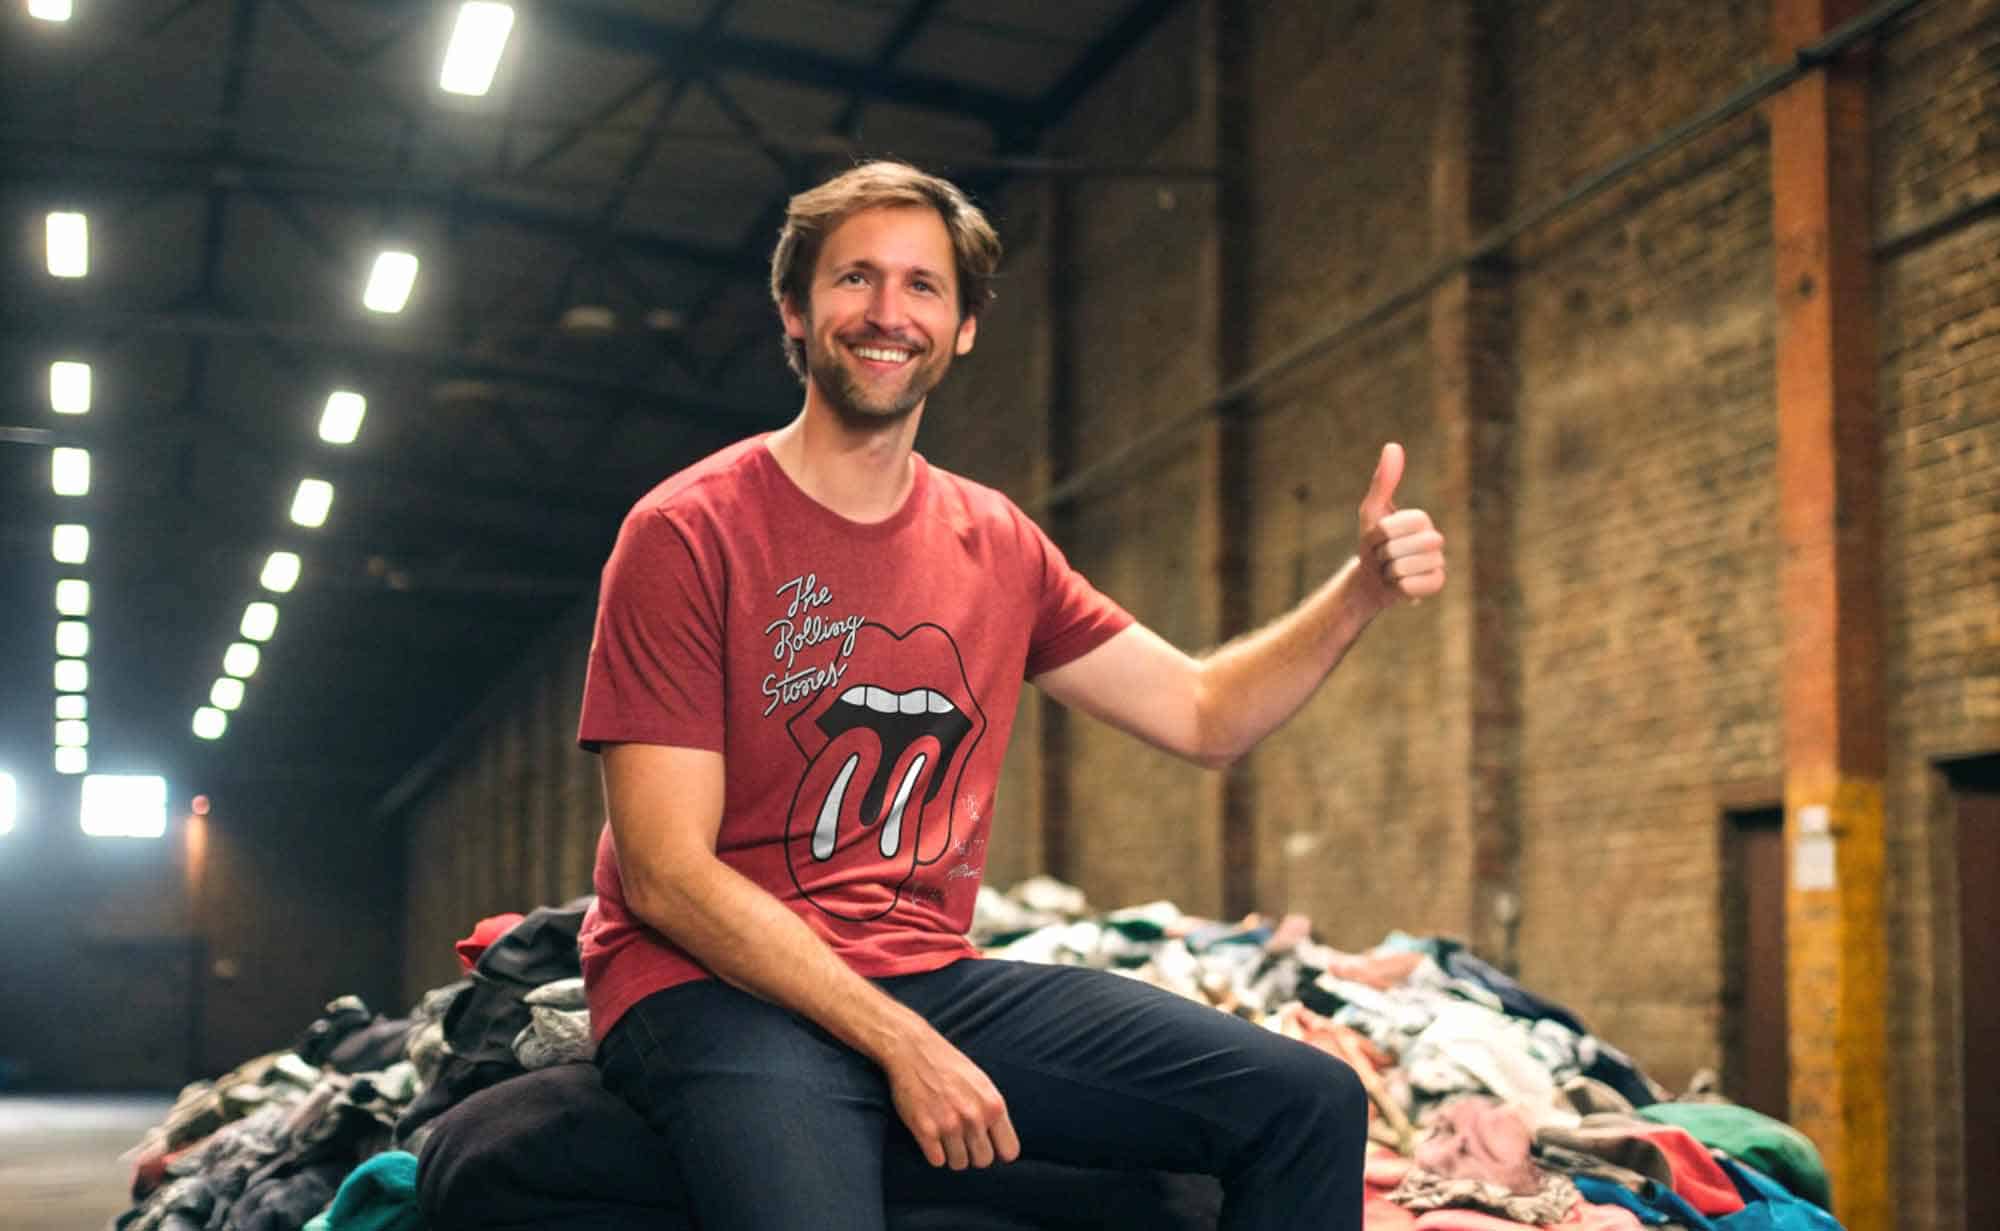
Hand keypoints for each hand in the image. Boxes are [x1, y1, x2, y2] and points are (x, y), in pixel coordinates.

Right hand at [883, 1023, 1020, 1169]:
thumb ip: (992, 1112)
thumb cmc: (949, 1066)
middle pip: (983, 1161)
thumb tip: (1001, 1144)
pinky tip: (931, 1136)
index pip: (1009, 1151)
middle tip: (962, 1139)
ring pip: (959, 1164)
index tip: (988, 1146)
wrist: (912, 1050)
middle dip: (973, 1154)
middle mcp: (974, 1117)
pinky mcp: (925, 1130)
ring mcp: (949, 1124)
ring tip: (945, 1135)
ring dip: (952, 1154)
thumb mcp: (982, 1083)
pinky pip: (937, 1161)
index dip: (998, 1151)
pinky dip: (933, 1153)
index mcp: (993, 1105)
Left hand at [1357, 442, 1445, 606]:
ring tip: (1390, 569)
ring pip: (1406, 568)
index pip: (1402, 524)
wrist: (1371, 579)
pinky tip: (1399, 584)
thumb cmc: (1373, 543)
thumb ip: (1383, 481)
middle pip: (1403, 547)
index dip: (1382, 533)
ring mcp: (1438, 562)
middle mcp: (1435, 539)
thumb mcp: (1372, 511)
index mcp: (1422, 519)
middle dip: (1383, 553)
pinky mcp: (1436, 583)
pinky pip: (1413, 586)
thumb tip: (1393, 445)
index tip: (1378, 538)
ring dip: (1388, 571)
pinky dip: (1398, 587)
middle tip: (1383, 556)